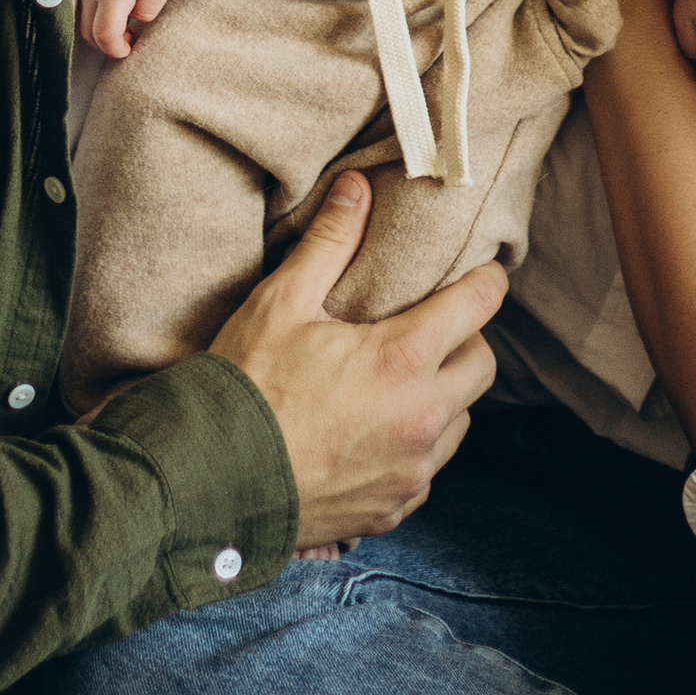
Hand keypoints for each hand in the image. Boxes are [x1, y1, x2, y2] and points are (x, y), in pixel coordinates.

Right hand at [78, 0, 180, 60]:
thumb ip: (147, 11)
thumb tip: (133, 22)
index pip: (104, 35)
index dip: (116, 49)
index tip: (131, 47)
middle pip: (87, 33)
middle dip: (107, 44)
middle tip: (129, 40)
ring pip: (82, 21)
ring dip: (100, 31)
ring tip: (124, 26)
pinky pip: (82, 6)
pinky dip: (95, 17)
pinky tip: (115, 11)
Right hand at [212, 172, 503, 543]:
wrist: (208, 481)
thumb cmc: (244, 386)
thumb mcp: (281, 302)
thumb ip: (330, 242)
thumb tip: (357, 186)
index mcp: (403, 359)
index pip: (478, 306)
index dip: (487, 281)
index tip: (484, 272)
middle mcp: (421, 418)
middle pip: (482, 367)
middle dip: (466, 340)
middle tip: (433, 326)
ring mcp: (410, 470)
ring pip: (460, 422)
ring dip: (444, 396)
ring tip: (402, 380)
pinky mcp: (393, 508)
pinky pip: (427, 471)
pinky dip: (416, 448)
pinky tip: (379, 434)